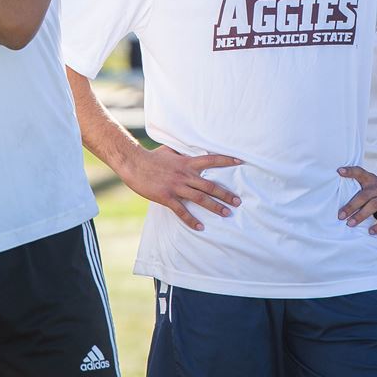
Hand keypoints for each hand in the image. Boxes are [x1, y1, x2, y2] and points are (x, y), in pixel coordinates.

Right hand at [117, 144, 242, 230]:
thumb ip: (181, 153)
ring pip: (200, 198)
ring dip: (215, 207)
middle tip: (238, 201)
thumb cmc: (151, 157)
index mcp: (187, 162)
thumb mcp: (169, 150)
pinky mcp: (167, 197)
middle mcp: (185, 174)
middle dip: (225, 194)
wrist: (134, 163)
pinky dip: (191, 220)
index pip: (212, 159)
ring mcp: (177, 186)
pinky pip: (182, 211)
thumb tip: (187, 149)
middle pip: (210, 185)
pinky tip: (200, 227)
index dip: (227, 160)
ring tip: (227, 214)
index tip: (241, 162)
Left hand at [336, 165, 376, 233]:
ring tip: (350, 224)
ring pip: (374, 205)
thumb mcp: (374, 184)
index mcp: (373, 181)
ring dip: (361, 215)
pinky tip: (371, 231)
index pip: (361, 173)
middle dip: (351, 205)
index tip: (339, 171)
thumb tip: (342, 203)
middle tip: (341, 215)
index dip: (350, 172)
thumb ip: (361, 189)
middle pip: (364, 195)